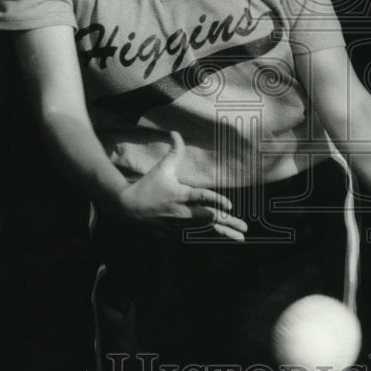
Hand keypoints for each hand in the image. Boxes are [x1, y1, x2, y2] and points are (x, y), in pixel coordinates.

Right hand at [115, 132, 247, 241]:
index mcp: (180, 194)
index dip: (217, 201)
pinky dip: (207, 237)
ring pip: (204, 230)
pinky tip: (222, 239)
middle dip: (227, 223)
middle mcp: (181, 212)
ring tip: (239, 237)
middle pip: (208, 218)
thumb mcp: (162, 167)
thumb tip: (176, 131)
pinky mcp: (172, 235)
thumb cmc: (147, 185)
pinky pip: (193, 237)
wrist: (126, 207)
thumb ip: (174, 151)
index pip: (202, 197)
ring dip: (222, 233)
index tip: (231, 205)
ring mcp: (177, 225)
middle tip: (244, 226)